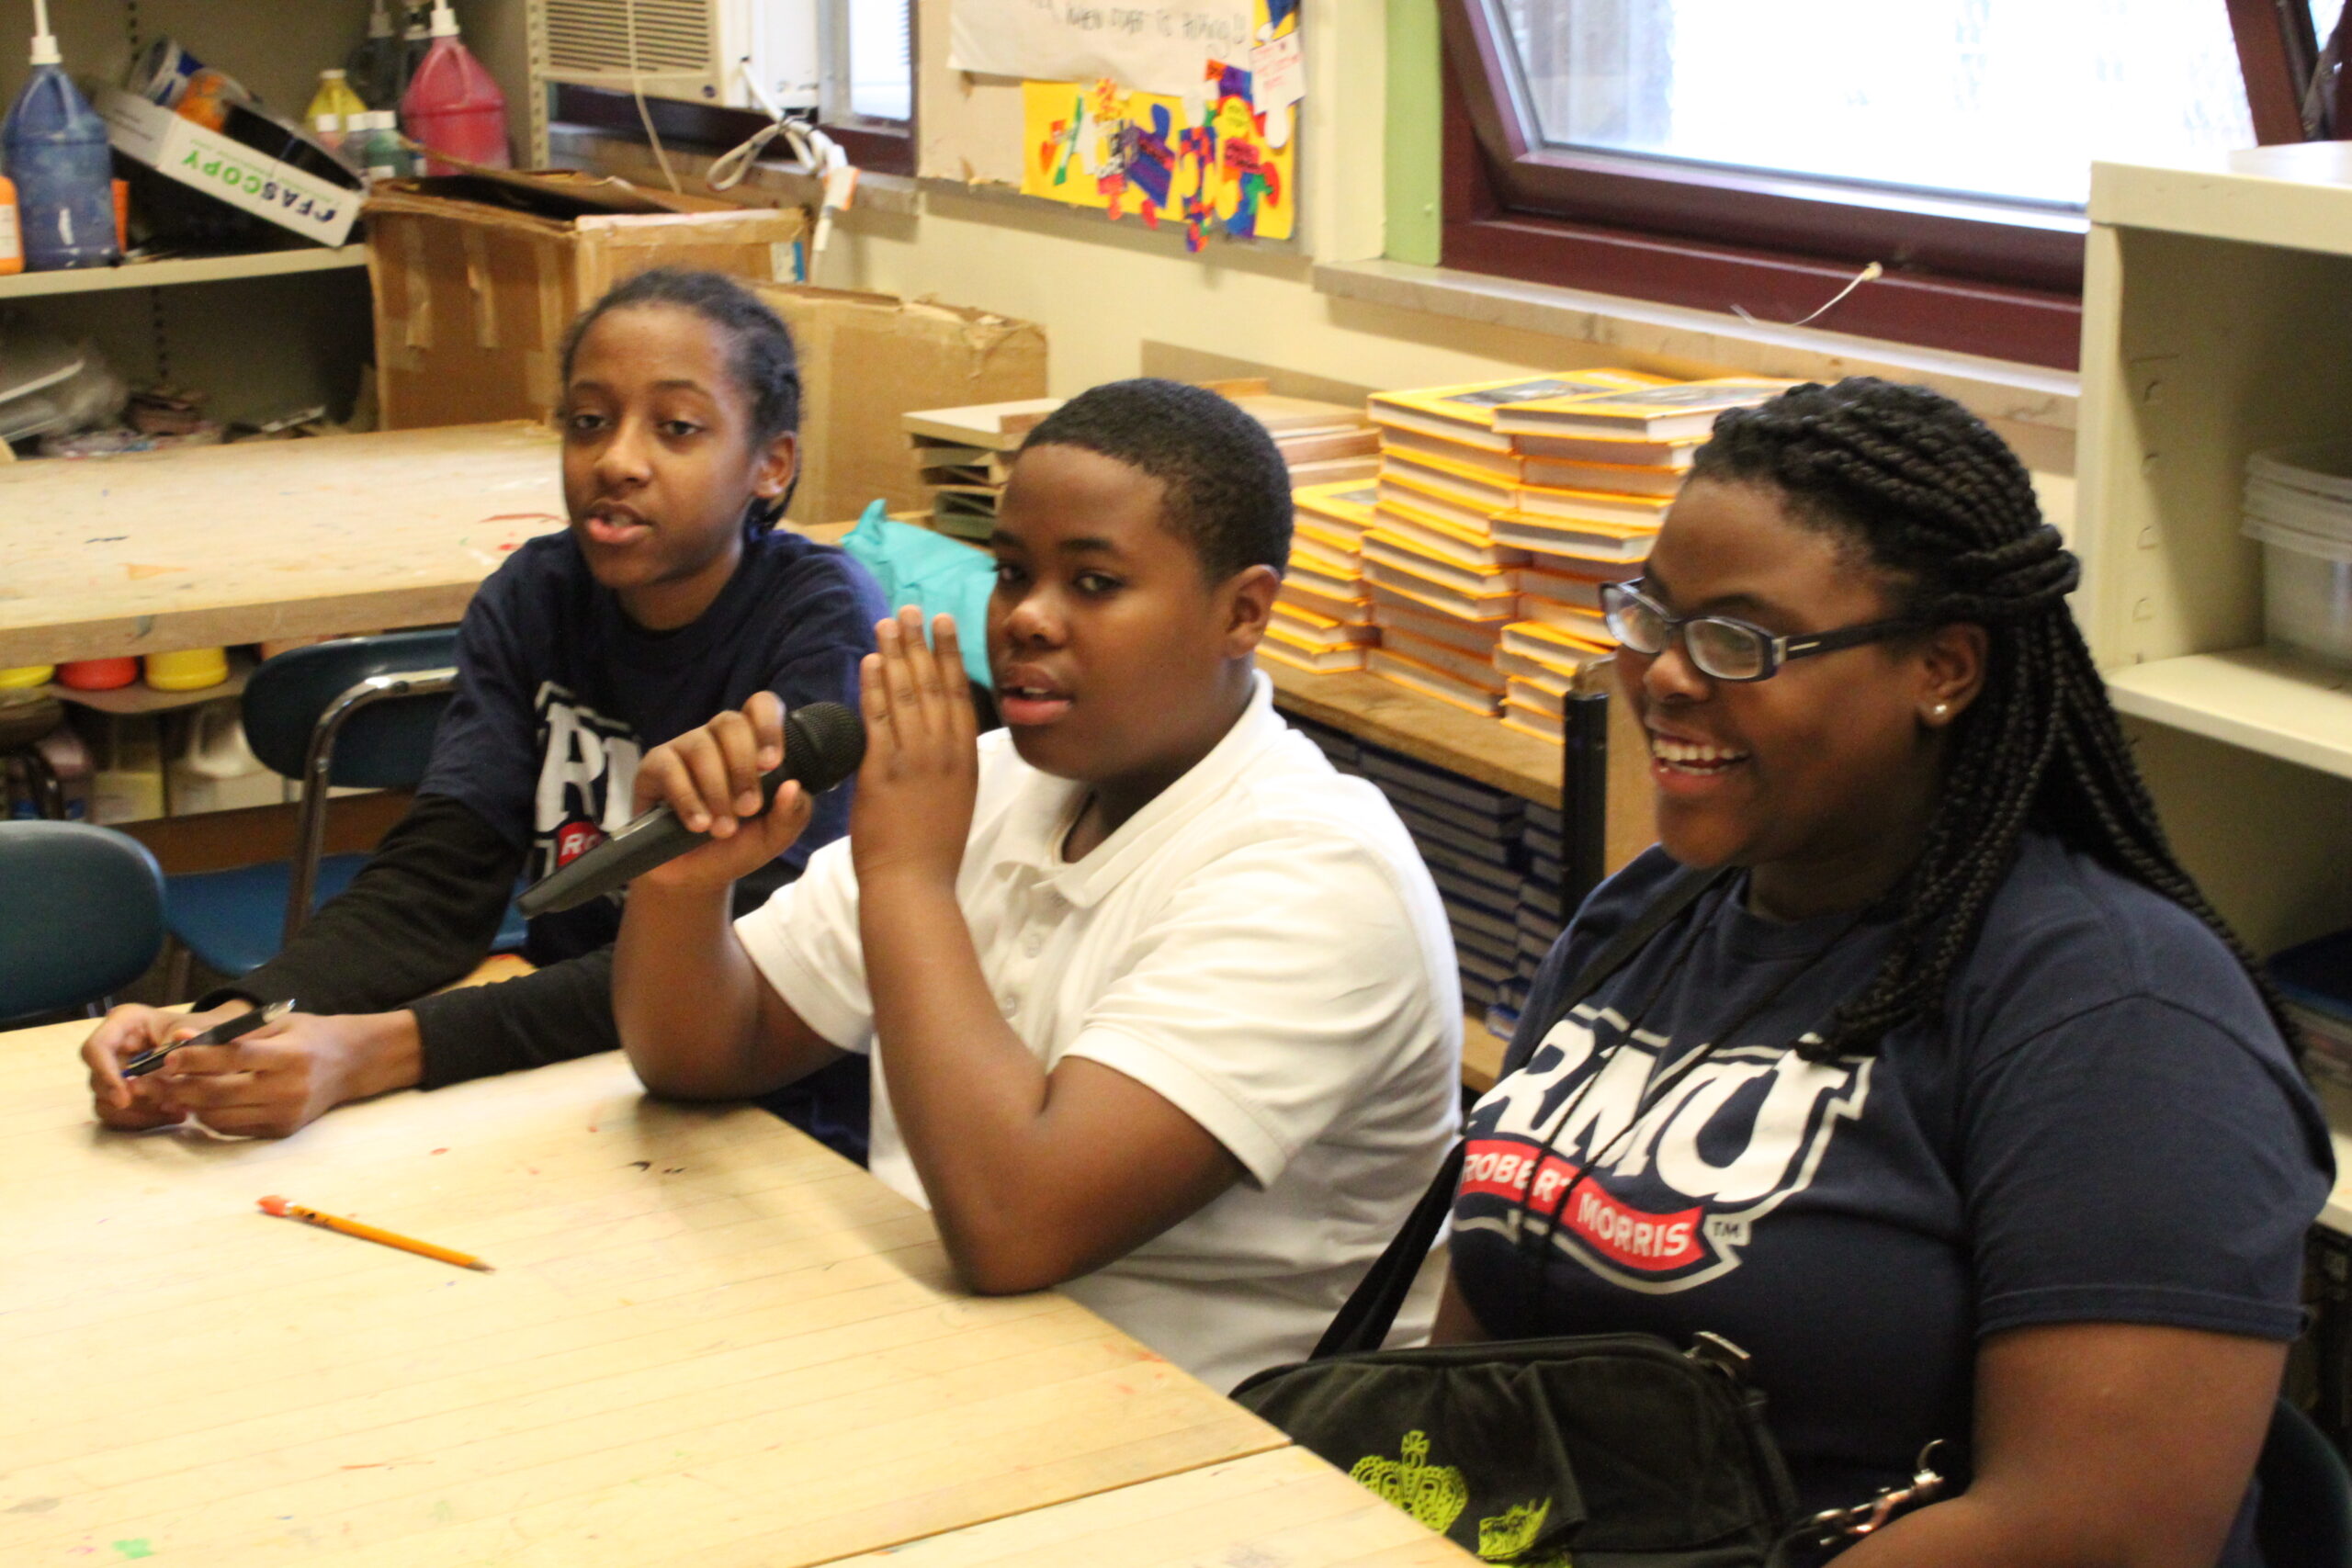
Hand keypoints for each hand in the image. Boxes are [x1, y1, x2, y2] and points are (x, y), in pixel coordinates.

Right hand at [83, 1001, 249, 1129]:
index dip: (106, 1074)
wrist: (207, 1045)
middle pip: (98, 1081)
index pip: (96, 1048)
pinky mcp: (118, 1092)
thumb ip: (186, 1043)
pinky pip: (117, 1116)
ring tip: (177, 1111)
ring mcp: (111, 1072)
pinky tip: (173, 1115)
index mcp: (123, 1022)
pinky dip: (143, 1120)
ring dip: (140, 1113)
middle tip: (168, 1104)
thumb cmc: (199, 1033)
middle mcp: (111, 1047)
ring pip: (105, 1104)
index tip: (125, 1098)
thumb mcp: (198, 1031)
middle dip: (132, 1099)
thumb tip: (170, 1052)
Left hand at [148, 1009, 421, 1138]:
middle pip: (220, 1092)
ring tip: (169, 1091)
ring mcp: (285, 1113)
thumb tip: (182, 1040)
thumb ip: (233, 1033)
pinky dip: (210, 1117)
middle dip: (177, 1087)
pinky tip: (199, 1102)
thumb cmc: (309, 1036)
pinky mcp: (281, 1130)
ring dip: (188, 1105)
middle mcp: (289, 1088)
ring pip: (220, 1116)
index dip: (197, 1058)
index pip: (235, 1057)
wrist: (351, 1063)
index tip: (166, 1056)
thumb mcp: (278, 1024)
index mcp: (290, 1055)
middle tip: (149, 1081)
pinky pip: (233, 1128)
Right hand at [630, 691, 814, 893]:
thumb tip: (794, 786)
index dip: (768, 727)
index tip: (772, 764)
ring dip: (717, 790)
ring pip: (701, 747)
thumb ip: (793, 815)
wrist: (692, 878)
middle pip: (730, 723)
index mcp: (751, 744)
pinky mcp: (653, 767)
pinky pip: (669, 767)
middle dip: (743, 768)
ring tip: (722, 828)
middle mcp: (716, 739)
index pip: (761, 706)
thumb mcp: (773, 837)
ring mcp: (684, 749)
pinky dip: (687, 798)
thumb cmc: (735, 847)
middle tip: (748, 809)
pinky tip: (697, 824)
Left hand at [850, 607, 978, 889]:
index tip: (944, 623)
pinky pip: (877, 720)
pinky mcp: (882, 773)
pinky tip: (870, 662)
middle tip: (912, 609)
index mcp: (964, 760)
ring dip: (896, 654)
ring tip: (888, 622)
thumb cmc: (931, 853)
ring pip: (906, 695)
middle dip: (921, 643)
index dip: (949, 655)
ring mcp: (914, 761)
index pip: (958, 695)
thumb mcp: (955, 801)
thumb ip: (948, 766)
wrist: (913, 886)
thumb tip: (940, 739)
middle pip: (932, 685)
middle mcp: (944, 753)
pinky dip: (874, 687)